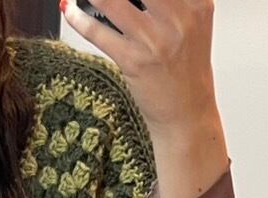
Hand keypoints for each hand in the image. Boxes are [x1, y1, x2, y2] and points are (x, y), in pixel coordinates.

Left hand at [62, 0, 218, 137]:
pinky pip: (99, 31)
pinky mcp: (134, 62)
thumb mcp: (193, 24)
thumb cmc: (185, 71)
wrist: (187, 116)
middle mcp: (178, 18)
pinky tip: (70, 8)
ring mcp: (155, 40)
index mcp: (197, 3)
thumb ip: (173, 1)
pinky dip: (80, 17)